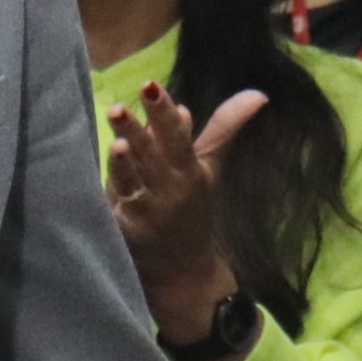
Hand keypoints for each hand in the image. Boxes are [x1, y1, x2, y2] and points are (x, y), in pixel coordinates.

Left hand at [105, 80, 265, 340]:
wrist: (185, 275)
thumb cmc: (194, 211)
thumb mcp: (210, 170)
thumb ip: (223, 130)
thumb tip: (257, 94)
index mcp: (191, 172)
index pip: (177, 137)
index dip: (163, 113)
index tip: (151, 85)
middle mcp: (171, 191)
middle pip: (152, 157)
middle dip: (138, 132)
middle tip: (119, 107)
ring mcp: (148, 214)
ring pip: (133, 183)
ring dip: (125, 165)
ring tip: (118, 143)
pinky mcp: (127, 235)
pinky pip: (113, 211)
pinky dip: (110, 196)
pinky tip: (104, 184)